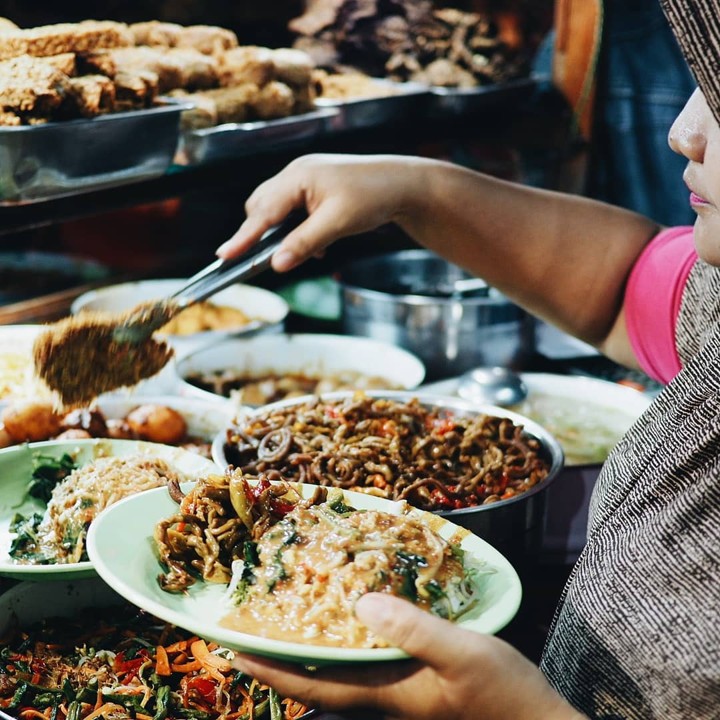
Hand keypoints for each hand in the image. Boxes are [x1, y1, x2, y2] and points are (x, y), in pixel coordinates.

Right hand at [215, 154, 429, 270]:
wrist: (402, 184)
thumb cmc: (373, 196)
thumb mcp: (338, 224)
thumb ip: (305, 244)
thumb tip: (278, 264)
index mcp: (298, 176)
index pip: (263, 211)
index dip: (243, 237)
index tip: (224, 255)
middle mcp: (296, 174)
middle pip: (262, 208)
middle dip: (260, 234)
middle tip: (259, 260)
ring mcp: (305, 180)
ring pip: (277, 211)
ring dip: (283, 235)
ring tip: (310, 251)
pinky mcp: (314, 189)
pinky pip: (293, 212)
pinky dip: (298, 231)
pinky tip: (319, 246)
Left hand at [231, 593, 585, 719]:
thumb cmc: (503, 696)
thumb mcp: (463, 655)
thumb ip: (415, 630)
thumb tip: (362, 603)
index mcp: (385, 692)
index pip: (312, 685)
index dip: (271, 668)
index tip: (233, 651)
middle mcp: (383, 693)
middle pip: (318, 678)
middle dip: (282, 656)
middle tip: (252, 627)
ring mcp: (399, 688)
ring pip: (340, 668)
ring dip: (310, 645)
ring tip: (289, 616)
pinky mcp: (416, 679)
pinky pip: (367, 657)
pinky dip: (347, 637)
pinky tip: (353, 615)